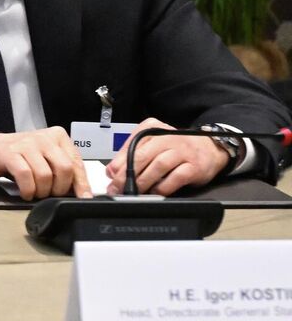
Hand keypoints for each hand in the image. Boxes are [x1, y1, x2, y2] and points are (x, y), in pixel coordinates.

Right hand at [0, 126, 90, 199]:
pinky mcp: (9, 152)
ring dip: (41, 191)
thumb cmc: (17, 157)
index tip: (83, 198)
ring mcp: (26, 144)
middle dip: (59, 188)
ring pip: (45, 175)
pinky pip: (25, 176)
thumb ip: (61, 170)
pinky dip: (27, 189)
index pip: (76, 163)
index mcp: (57, 136)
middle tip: (50, 194)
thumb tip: (80, 192)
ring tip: (34, 193)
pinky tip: (25, 192)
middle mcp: (43, 137)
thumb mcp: (44, 160)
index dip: (81, 184)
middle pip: (64, 169)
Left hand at [106, 118, 230, 195]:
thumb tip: (112, 171)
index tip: (110, 178)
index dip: (118, 163)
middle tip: (118, 188)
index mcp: (153, 128)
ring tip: (136, 191)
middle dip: (126, 175)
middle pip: (141, 156)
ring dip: (143, 181)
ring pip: (158, 166)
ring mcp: (183, 150)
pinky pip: (176, 177)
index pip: (130, 145)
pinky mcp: (195, 165)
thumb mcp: (152, 145)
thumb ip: (131, 155)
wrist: (210, 147)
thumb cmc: (177, 147)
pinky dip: (163, 187)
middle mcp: (168, 137)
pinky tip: (156, 192)